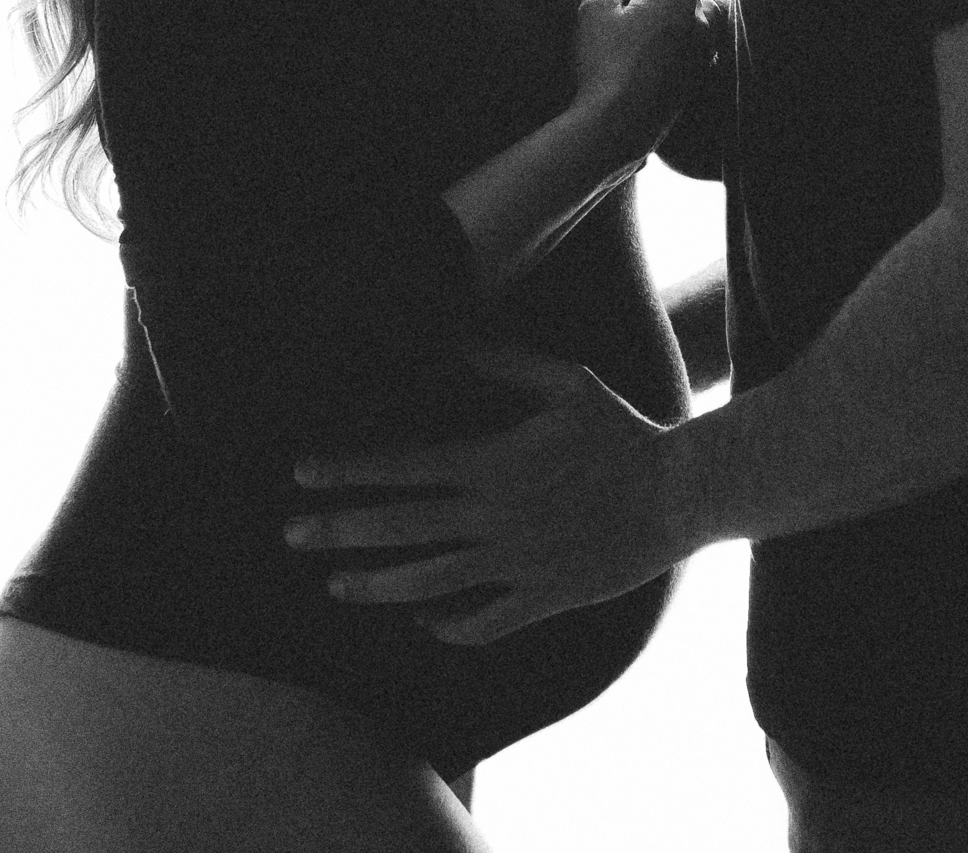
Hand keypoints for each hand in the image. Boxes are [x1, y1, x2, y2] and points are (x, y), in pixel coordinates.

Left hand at [283, 344, 696, 642]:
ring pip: (429, 583)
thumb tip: (450, 342)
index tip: (302, 474)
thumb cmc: (621, 431)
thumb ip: (505, 363)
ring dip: (375, 585)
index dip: (347, 471)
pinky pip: (482, 623)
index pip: (402, 469)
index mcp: (494, 463)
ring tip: (335, 584)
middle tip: (289, 535)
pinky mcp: (542, 597)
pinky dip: (445, 625)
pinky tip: (420, 618)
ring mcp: (516, 563)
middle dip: (338, 530)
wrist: (678, 495)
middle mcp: (495, 518)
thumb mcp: (566, 381)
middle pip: (400, 528)